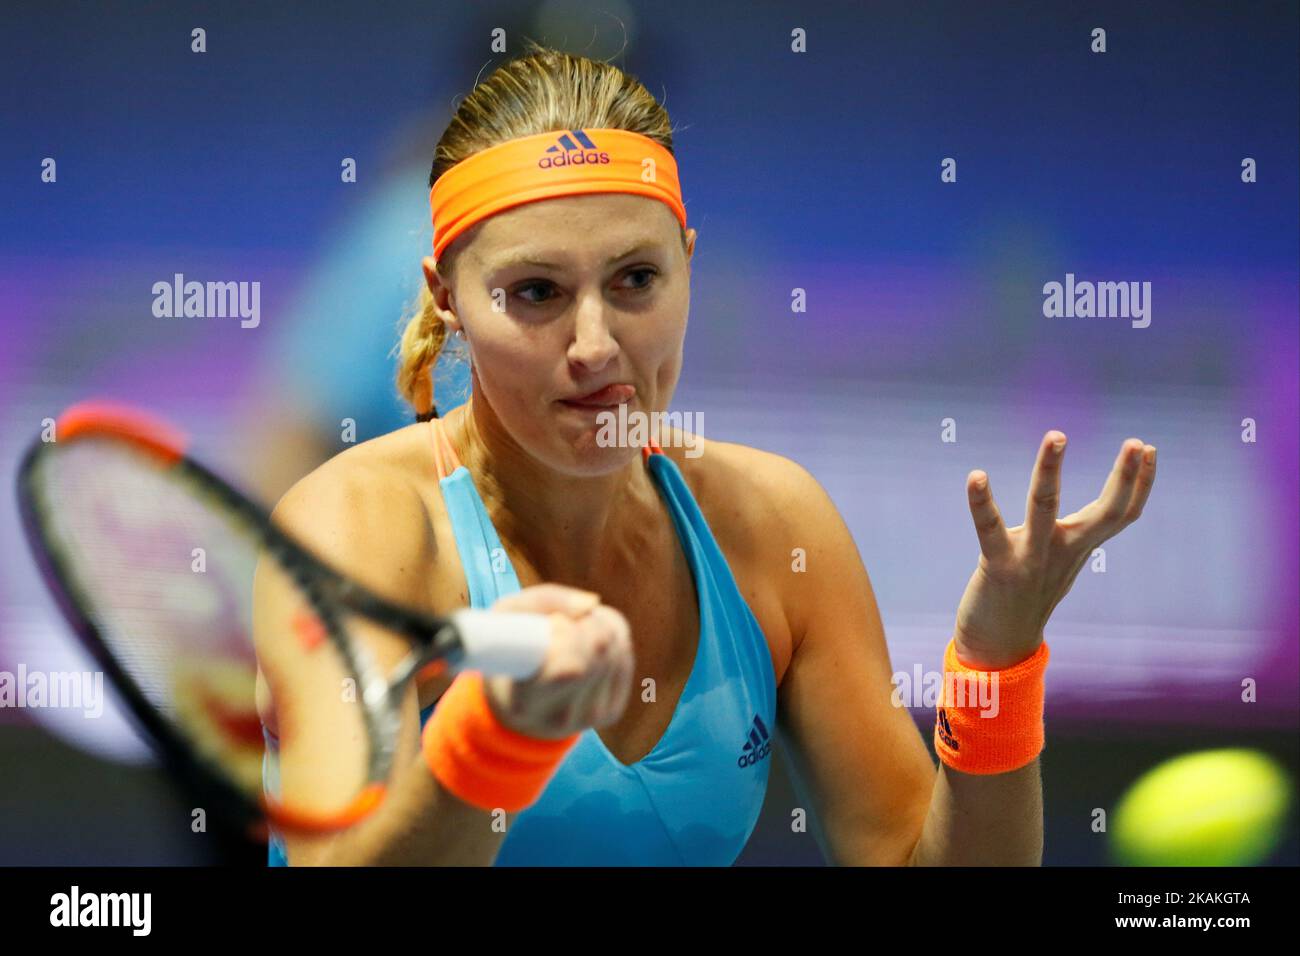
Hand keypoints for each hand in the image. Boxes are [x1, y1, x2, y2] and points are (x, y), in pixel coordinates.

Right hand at [481, 584, 633, 739]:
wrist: (517, 708)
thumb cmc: (507, 651)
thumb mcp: (506, 616)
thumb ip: (545, 600)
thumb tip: (593, 604)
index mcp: (525, 702)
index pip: (568, 668)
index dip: (568, 634)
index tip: (554, 623)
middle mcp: (560, 717)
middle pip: (599, 646)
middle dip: (584, 620)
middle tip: (559, 622)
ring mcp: (590, 717)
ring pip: (615, 647)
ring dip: (598, 625)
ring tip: (570, 632)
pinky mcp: (611, 712)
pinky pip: (624, 654)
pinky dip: (611, 636)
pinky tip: (588, 642)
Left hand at [953, 431, 1156, 669]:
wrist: (998, 647)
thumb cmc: (1025, 596)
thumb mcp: (1056, 562)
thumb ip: (1069, 537)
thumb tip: (1079, 515)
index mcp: (1079, 547)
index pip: (1121, 513)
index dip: (1139, 483)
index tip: (1151, 449)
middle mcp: (1063, 551)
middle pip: (1106, 512)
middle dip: (1125, 476)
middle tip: (1139, 442)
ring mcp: (1033, 559)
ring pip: (1045, 506)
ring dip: (1050, 469)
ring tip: (1057, 435)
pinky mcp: (999, 567)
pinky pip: (990, 529)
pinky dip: (982, 502)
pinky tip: (976, 476)